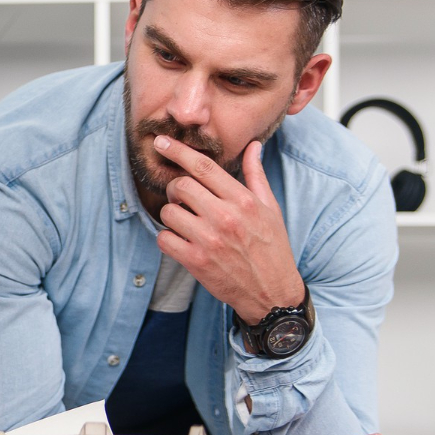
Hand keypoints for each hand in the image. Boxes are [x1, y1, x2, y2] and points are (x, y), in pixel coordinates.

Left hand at [154, 137, 304, 324]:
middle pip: (181, 186)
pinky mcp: (196, 262)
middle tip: (182, 197)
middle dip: (175, 188)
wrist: (271, 293)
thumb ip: (256, 175)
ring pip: (169, 212)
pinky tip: (180, 240)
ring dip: (172, 214)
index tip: (162, 142)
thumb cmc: (271, 248)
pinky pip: (164, 239)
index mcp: (243, 201)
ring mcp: (209, 240)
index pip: (203, 167)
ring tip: (185, 221)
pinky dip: (167, 237)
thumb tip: (253, 145)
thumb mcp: (270, 208)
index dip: (178, 151)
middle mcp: (225, 217)